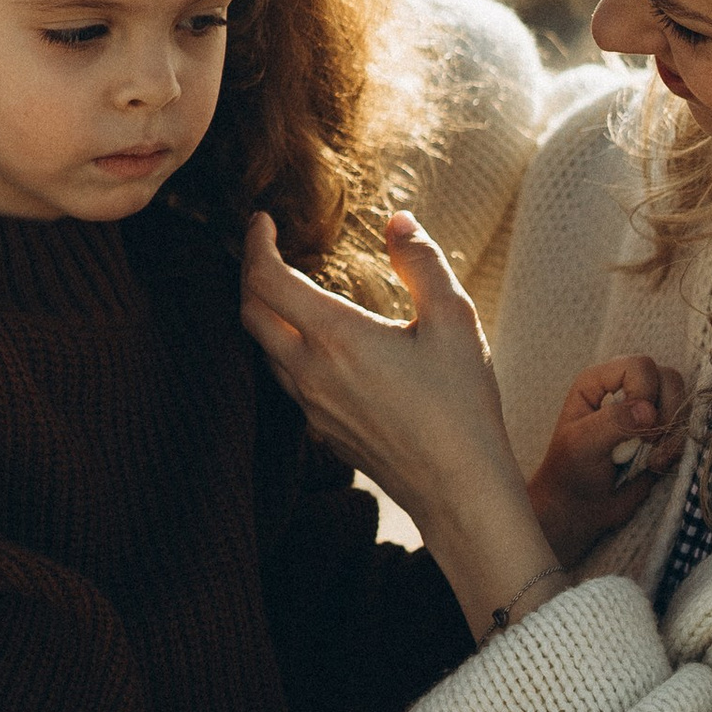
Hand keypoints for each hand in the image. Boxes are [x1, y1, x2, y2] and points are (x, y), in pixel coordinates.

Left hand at [239, 207, 510, 516]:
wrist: (458, 490)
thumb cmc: (462, 404)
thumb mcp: (455, 319)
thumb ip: (422, 262)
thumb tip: (398, 221)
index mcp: (337, 338)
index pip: (267, 280)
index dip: (254, 244)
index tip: (260, 221)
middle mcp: (311, 373)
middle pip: (251, 314)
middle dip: (249, 274)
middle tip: (263, 249)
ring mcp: (313, 408)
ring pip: (265, 351)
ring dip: (265, 315)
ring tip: (286, 291)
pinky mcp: (324, 433)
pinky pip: (288, 383)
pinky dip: (286, 350)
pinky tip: (316, 345)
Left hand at [528, 354, 689, 564]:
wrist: (579, 506)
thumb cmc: (571, 471)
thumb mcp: (582, 444)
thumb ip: (612, 422)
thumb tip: (650, 411)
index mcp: (599, 380)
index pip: (639, 366)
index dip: (645, 393)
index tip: (635, 428)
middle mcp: (625, 388)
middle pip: (668, 377)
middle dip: (665, 411)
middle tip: (648, 442)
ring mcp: (646, 409)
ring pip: (683, 399)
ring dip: (674, 430)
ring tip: (653, 456)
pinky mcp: (661, 431)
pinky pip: (685, 427)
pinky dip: (677, 446)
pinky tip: (656, 463)